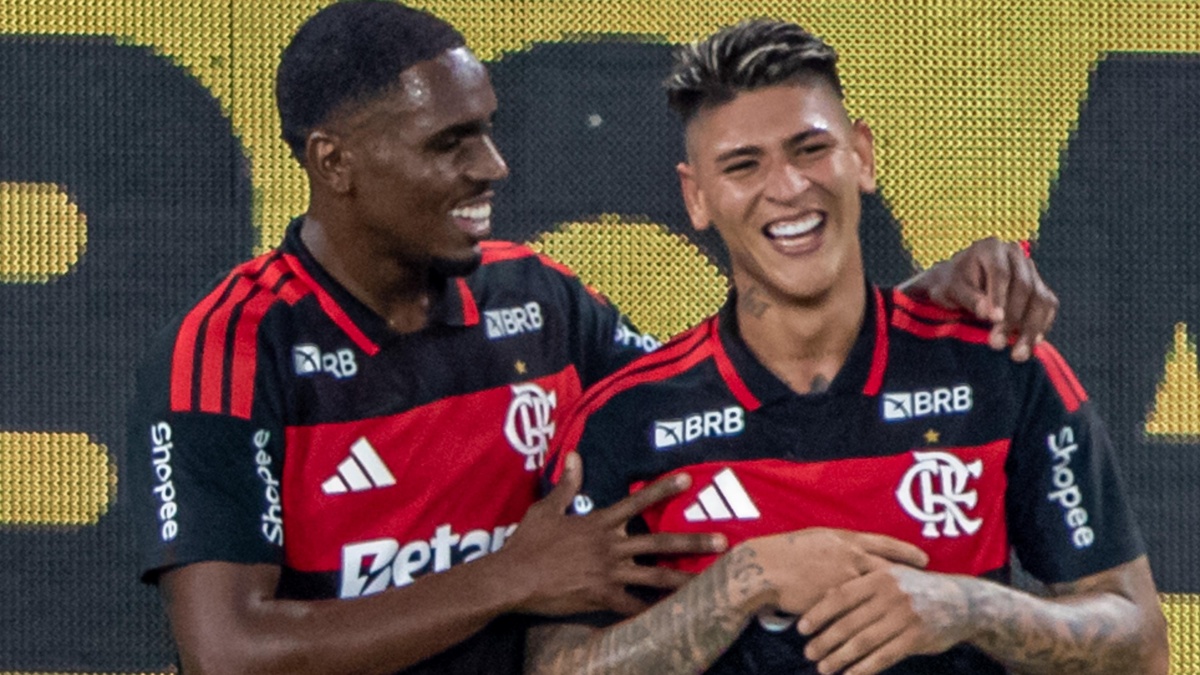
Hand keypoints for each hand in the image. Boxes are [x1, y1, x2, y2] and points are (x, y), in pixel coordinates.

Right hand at [497, 452, 727, 616]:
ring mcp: (609, 572)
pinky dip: (653, 614)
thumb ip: (567, 485)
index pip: (637, 501)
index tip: (687, 479)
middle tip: (723, 541)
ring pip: (656, 576)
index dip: (663, 489)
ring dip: (685, 578)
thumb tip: (574, 456)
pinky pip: (634, 607)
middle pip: (659, 542)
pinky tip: (674, 619)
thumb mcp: (546, 508)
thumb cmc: (528, 543)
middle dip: (693, 541)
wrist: (514, 578)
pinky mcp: (602, 597)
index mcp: (599, 523)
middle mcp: (611, 546)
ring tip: (710, 582)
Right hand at [747, 528, 928, 616]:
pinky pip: (858, 611)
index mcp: (845, 540)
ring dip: (893, 602)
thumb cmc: (786, 551)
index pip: (884, 544)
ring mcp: (843, 580)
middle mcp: (849, 558)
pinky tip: (881, 626)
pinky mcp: (835, 602)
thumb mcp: (816, 539)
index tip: (924, 558)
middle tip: (927, 585)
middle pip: (889, 568)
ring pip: (877, 592)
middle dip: (910, 578)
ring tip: (909, 611)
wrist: (765, 570)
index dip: (906, 552)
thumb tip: (851, 550)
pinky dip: (872, 618)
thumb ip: (838, 546)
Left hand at [798, 566, 973, 674]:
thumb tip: (824, 595)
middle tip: (808, 652)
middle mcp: (890, 595)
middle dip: (825, 640)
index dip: (818, 613)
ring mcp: (904, 617)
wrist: (962, 602)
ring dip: (840, 657)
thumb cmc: (916, 589)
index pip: (840, 596)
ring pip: (863, 642)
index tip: (801, 628)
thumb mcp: (891, 576)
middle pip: (849, 622)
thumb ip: (861, 584)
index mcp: (879, 576)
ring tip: (823, 667)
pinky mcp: (916, 637)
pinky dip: (864, 668)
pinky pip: (884, 656)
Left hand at [901, 237, 1057, 361]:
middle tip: (997, 344)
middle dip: (1013, 318)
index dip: (999, 297)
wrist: (956, 284)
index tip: (994, 320)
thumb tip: (988, 314)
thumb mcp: (950, 290)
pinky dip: (1041, 326)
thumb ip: (969, 299)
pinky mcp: (1038, 287)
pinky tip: (1030, 345)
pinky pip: (1047, 307)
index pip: (1001, 273)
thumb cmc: (949, 285)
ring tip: (1018, 354)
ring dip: (1031, 328)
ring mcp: (1030, 270)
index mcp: (990, 248)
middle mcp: (1014, 254)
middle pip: (1024, 287)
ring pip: (1040, 299)